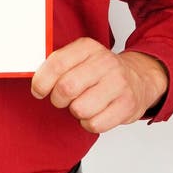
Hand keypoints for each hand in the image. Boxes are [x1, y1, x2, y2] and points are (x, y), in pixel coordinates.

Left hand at [30, 37, 167, 133]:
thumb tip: (34, 79)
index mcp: (88, 47)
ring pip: (80, 109)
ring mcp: (119, 83)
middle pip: (66, 88)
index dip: (41, 81)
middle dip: (57, 99)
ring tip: (82, 104)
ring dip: (75, 112)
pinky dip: (89, 123)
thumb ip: (58, 65)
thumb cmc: (100, 72)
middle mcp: (105, 62)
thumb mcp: (80, 58)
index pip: (56, 63)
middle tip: (62, 99)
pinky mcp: (127, 105)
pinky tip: (95, 113)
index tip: (38, 90)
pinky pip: (95, 124)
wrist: (138, 78)